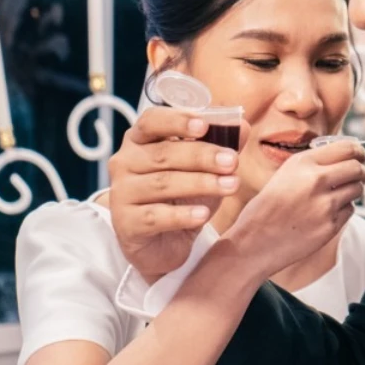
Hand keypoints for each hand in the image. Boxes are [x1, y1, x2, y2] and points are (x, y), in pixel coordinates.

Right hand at [108, 106, 248, 276]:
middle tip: (232, 161)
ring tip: (230, 186)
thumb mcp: (204, 169)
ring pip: (162, 183)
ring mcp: (122, 193)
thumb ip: (221, 146)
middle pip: (163, 154)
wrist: (164, 243)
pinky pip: (155, 216)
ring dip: (200, 183)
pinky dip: (182, 215)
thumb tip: (242, 127)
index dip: (177, 121)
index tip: (204, 126)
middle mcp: (125, 162)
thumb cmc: (182, 197)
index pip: (151, 121)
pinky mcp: (126, 223)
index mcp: (140, 140)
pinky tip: (203, 214)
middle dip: (202, 156)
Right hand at [225, 140, 364, 278]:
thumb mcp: (285, 174)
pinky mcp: (330, 226)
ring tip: (340, 194)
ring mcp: (325, 205)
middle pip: (357, 168)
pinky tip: (328, 212)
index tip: (361, 155)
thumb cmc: (267, 207)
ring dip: (354, 189)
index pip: (346, 148)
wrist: (255, 241)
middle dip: (361, 170)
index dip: (358, 151)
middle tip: (360, 173)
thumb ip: (313, 164)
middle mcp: (316, 180)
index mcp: (303, 163)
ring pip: (357, 189)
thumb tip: (344, 157)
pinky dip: (344, 209)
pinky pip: (350, 210)